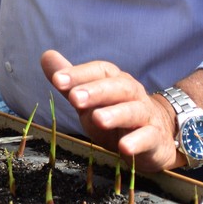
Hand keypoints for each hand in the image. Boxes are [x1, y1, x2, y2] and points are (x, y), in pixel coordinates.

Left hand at [41, 50, 178, 171]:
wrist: (156, 137)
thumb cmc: (115, 115)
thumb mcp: (89, 100)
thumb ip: (69, 82)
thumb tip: (46, 56)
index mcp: (114, 80)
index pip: (99, 71)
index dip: (79, 74)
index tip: (58, 79)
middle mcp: (132, 93)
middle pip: (117, 87)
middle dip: (95, 91)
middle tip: (74, 98)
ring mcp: (145, 115)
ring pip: (133, 111)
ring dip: (115, 114)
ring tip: (98, 119)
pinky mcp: (155, 138)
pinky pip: (148, 137)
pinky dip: (137, 141)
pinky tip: (124, 147)